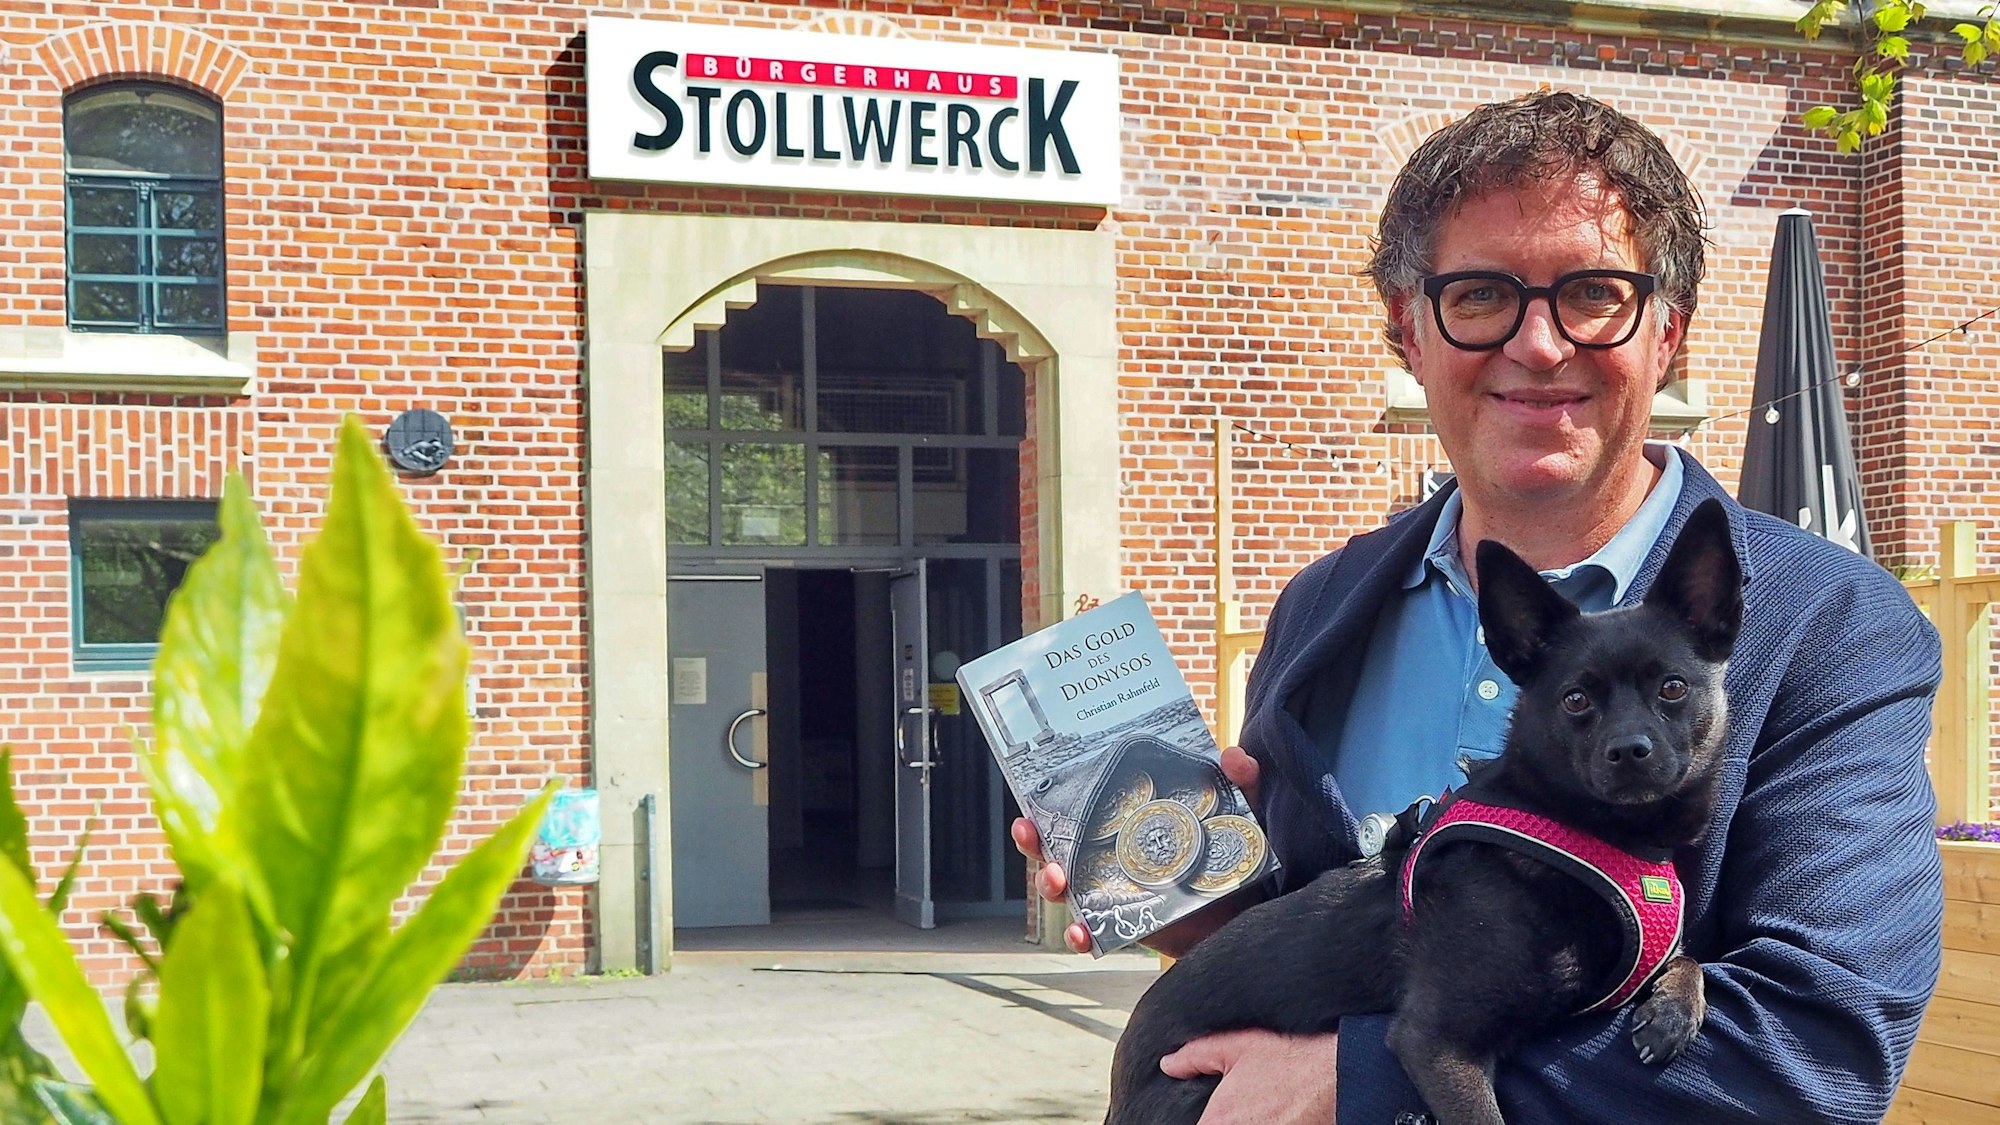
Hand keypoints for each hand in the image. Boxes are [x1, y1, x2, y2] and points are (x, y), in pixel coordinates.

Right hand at [1010, 745, 1262, 954]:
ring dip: (1050, 881)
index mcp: (1131, 823)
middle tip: (1028, 830)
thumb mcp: (1241, 816)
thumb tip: (1232, 757)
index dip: (1052, 800)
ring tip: (1056, 878)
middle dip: (1035, 840)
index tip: (1031, 793)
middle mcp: (1115, 856)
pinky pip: (1093, 934)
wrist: (1251, 920)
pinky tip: (1082, 933)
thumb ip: (1242, 784)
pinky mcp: (1128, 926)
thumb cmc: (1237, 860)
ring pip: (1067, 887)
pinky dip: (1080, 935)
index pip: (1084, 806)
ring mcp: (1118, 892)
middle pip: (1060, 845)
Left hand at [1159, 1028, 1338, 1124]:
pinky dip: (1266, 1124)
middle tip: (1239, 1108)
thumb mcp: (1236, 1047)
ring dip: (1245, 1122)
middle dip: (1220, 1121)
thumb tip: (1169, 1065)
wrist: (1337, 1075)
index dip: (1197, 1122)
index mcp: (1218, 1121)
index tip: (1211, 1114)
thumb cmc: (1290, 1060)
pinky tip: (1271, 1116)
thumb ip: (1194, 1056)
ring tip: (1256, 1111)